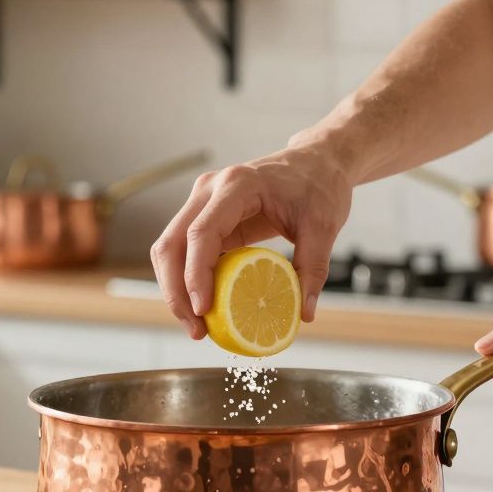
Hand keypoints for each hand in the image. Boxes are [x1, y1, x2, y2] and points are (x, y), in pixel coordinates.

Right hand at [150, 146, 351, 338]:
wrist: (316, 162)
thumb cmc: (319, 185)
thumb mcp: (324, 226)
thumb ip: (313, 269)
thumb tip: (304, 314)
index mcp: (237, 186)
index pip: (201, 232)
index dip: (196, 274)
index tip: (204, 309)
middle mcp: (210, 189)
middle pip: (171, 243)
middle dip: (176, 291)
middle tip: (196, 329)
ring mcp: (202, 202)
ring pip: (169, 249)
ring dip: (175, 289)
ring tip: (197, 326)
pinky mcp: (205, 217)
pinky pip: (184, 251)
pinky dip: (187, 281)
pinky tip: (203, 307)